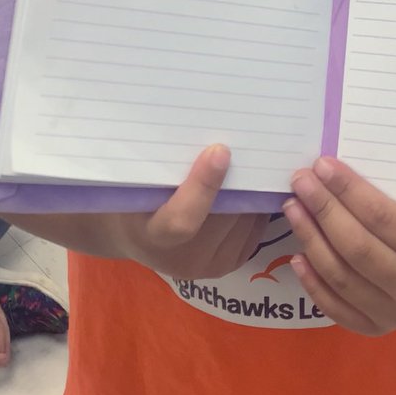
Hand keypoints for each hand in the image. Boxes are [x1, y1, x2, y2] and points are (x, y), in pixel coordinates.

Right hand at [113, 145, 268, 278]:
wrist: (141, 237)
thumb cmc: (138, 196)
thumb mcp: (139, 180)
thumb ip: (165, 164)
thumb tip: (203, 129)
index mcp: (154, 236)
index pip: (181, 220)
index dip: (203, 186)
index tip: (219, 151)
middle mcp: (184, 258)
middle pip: (225, 214)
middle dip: (239, 177)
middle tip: (251, 140)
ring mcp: (211, 265)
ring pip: (245, 219)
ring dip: (253, 188)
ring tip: (255, 156)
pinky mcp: (232, 264)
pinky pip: (254, 227)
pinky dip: (257, 202)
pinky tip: (252, 180)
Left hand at [283, 157, 395, 335]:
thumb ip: (389, 187)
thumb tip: (333, 167)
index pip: (381, 217)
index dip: (348, 189)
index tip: (321, 165)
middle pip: (357, 247)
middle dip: (323, 210)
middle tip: (300, 181)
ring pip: (342, 276)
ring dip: (311, 239)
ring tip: (293, 208)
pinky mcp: (376, 328)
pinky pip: (336, 308)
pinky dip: (313, 282)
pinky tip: (297, 255)